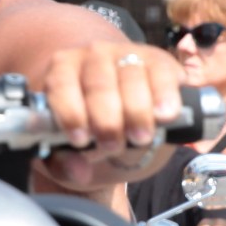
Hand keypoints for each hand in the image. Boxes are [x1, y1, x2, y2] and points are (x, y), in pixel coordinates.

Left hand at [36, 42, 186, 190]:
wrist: (121, 115)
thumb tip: (79, 171)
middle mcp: (93, 56)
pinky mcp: (159, 61)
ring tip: (141, 138)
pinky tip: (165, 116)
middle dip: (106, 119)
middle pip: (98, 84)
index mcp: (61, 71)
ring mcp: (128, 54)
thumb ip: (65, 164)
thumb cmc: (90, 131)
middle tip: (112, 146)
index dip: (70, 112)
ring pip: (132, 77)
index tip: (80, 140)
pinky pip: (162, 74)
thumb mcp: (69, 153)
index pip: (61, 84)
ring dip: (137, 111)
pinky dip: (165, 96)